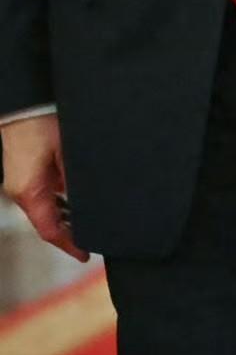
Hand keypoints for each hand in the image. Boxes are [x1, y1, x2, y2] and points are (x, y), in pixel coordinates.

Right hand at [2, 114, 88, 261]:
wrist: (27, 99)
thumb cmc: (44, 122)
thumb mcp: (68, 153)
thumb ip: (77, 180)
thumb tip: (91, 201)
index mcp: (30, 192)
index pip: (50, 230)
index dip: (68, 244)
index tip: (84, 254)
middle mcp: (22, 191)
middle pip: (48, 221)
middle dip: (70, 230)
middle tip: (95, 235)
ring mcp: (21, 181)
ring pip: (46, 207)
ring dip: (66, 213)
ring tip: (92, 217)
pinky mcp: (24, 170)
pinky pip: (43, 192)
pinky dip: (59, 197)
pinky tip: (78, 195)